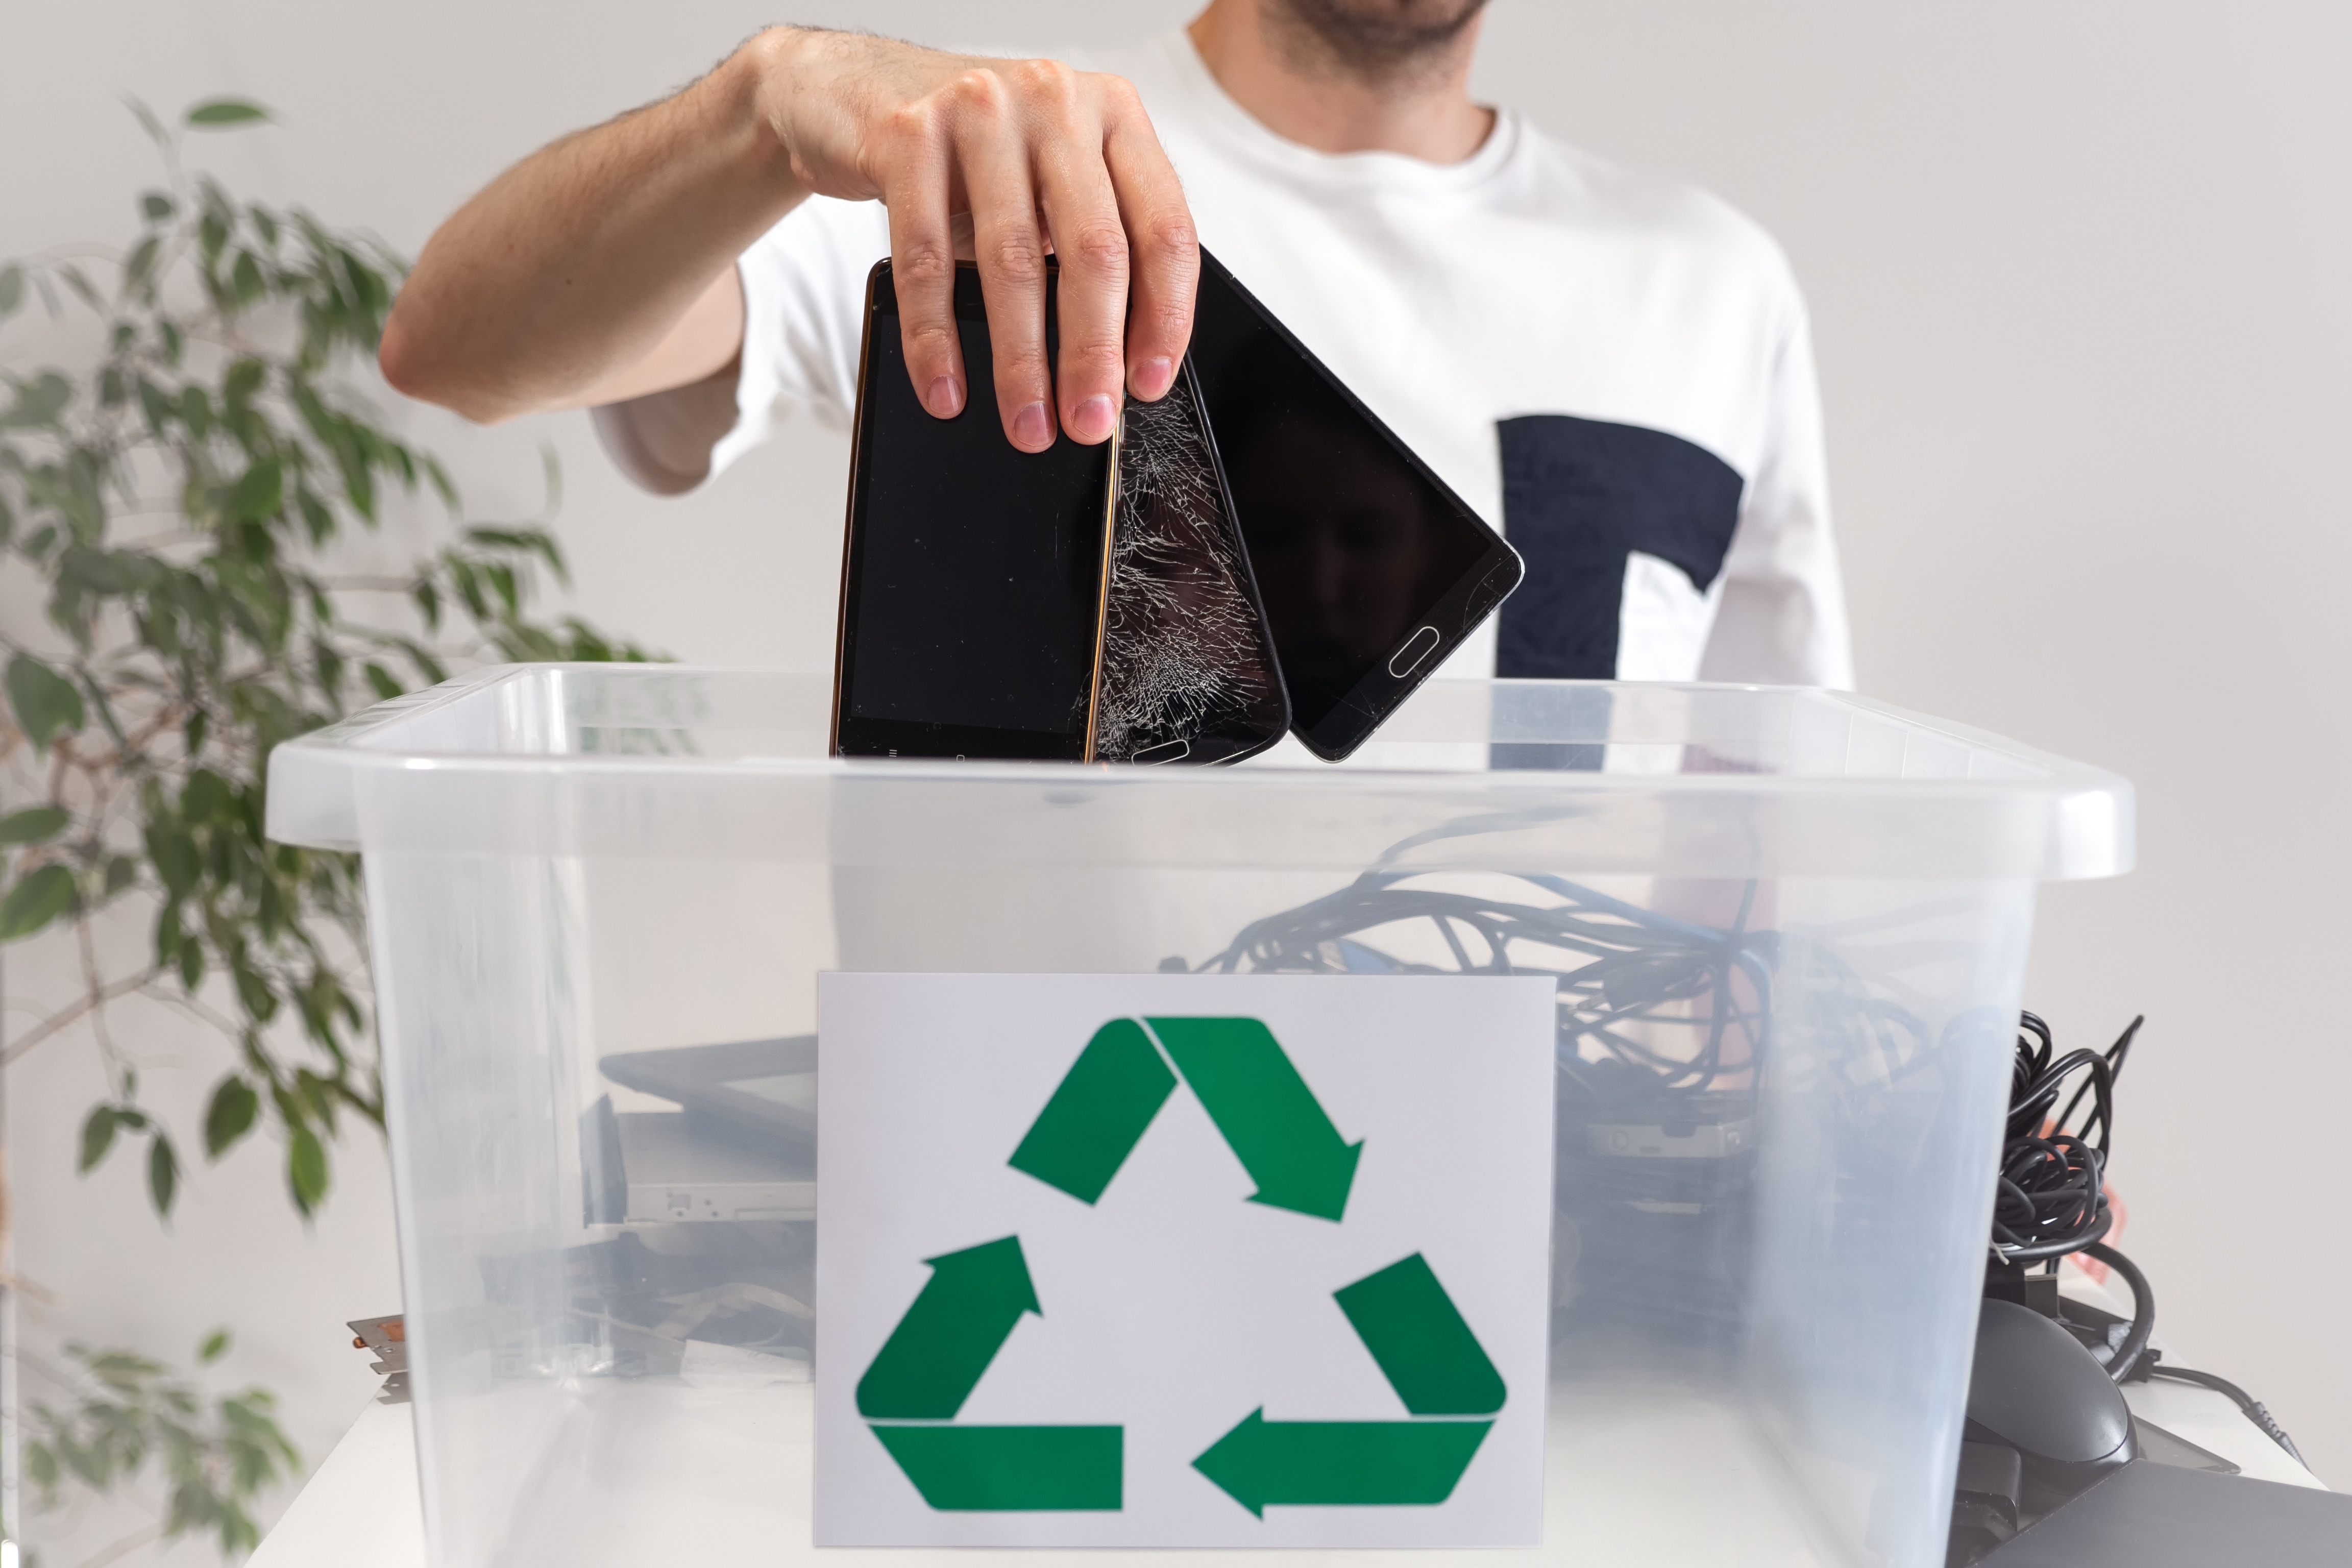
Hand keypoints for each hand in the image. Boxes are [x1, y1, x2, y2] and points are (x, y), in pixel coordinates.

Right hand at [752, 28, 1198, 449]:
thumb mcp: (1049, 181)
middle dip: (1093, 354)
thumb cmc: (972, 153)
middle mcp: (1056, 101)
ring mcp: (981, 109)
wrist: (857, 90)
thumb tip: (1116, 368)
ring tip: (1025, 422)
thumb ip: (1092, 242)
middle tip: (1087, 422)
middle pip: (1095, 250)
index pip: (1163, 229)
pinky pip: (926, 259)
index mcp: (1115, 115)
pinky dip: (935, 339)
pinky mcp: (908, 134)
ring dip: (1020, 362)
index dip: (1164, 319)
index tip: (1147, 385)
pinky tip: (946, 389)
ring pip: (1013, 260)